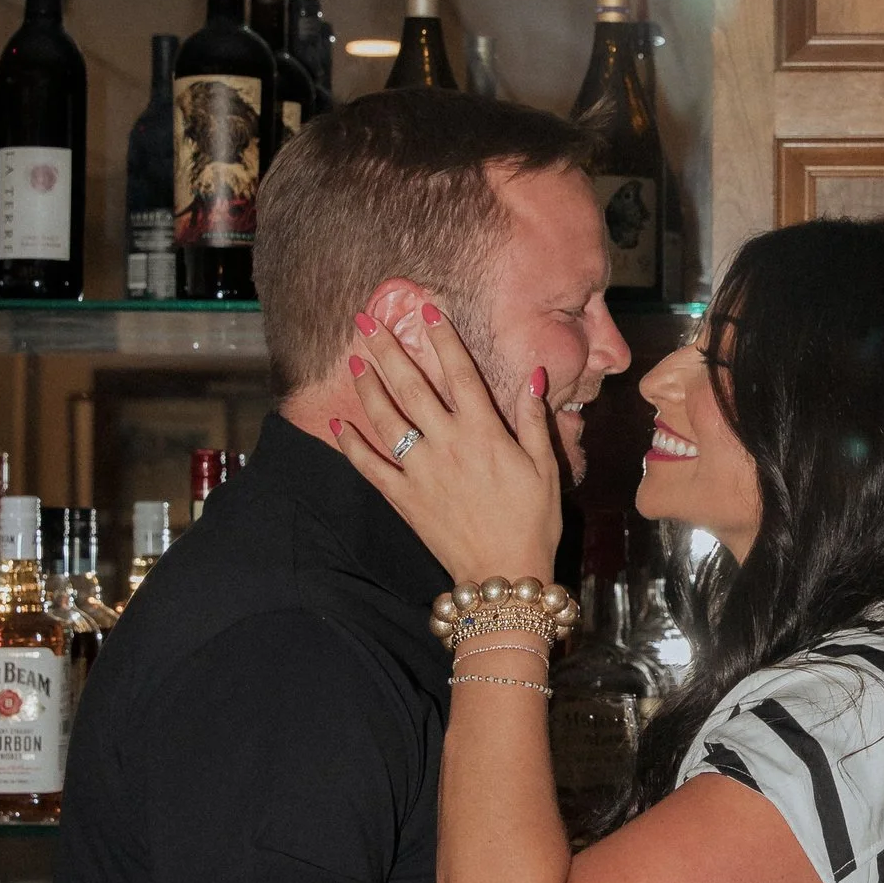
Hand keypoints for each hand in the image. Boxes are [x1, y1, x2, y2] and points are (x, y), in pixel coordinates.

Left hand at [331, 302, 564, 590]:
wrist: (504, 573)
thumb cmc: (532, 520)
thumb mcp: (545, 467)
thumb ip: (535, 419)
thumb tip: (535, 376)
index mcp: (484, 432)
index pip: (460, 373)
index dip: (442, 339)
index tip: (427, 310)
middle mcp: (447, 444)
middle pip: (411, 386)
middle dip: (387, 349)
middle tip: (365, 321)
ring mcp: (420, 471)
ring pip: (385, 419)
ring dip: (366, 387)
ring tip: (353, 361)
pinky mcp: (403, 498)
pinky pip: (370, 467)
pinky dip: (351, 444)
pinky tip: (337, 424)